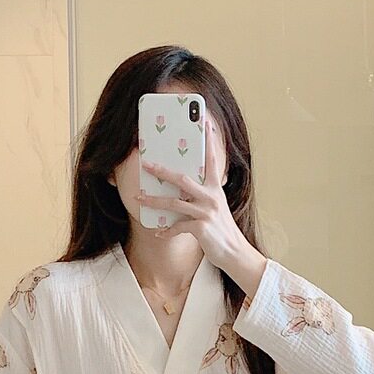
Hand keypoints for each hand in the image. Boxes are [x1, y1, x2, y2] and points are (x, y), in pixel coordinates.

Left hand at [138, 115, 266, 295]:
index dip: (208, 140)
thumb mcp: (216, 207)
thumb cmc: (222, 229)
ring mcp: (206, 212)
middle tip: (146, 164)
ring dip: (154, 201)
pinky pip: (177, 227)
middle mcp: (211, 197)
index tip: (204, 121)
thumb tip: (183, 187)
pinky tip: (157, 232)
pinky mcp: (201, 228)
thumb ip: (203, 195)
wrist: (234, 252)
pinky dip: (165, 230)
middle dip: (162, 171)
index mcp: (215, 189)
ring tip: (139, 199)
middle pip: (182, 179)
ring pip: (174, 203)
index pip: (211, 160)